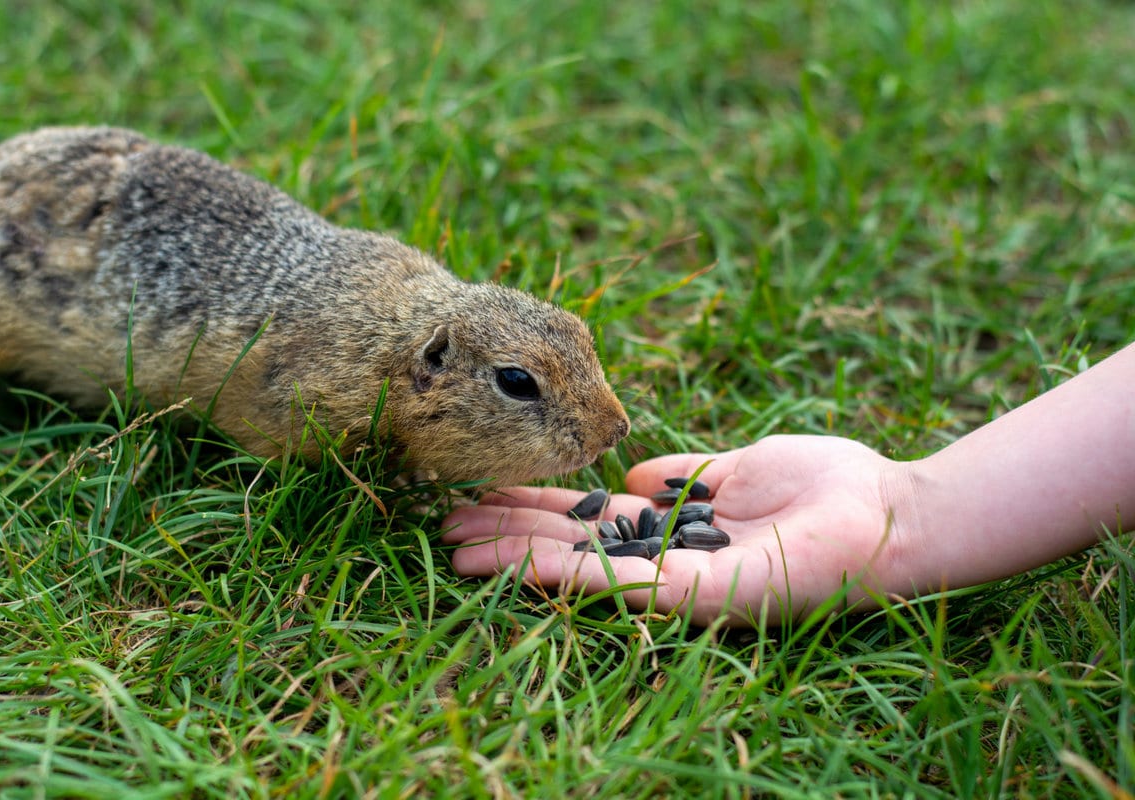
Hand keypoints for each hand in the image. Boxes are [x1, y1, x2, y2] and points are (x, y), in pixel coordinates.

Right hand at [443, 435, 916, 625]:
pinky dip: (564, 572)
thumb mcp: (740, 467)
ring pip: (581, 571)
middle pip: (571, 548)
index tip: (485, 493)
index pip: (588, 522)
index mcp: (676, 530)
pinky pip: (619, 582)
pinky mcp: (698, 596)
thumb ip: (686, 475)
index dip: (535, 508)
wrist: (892, 512)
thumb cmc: (829, 484)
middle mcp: (667, 561)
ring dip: (516, 558)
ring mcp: (679, 583)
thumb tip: (629, 472)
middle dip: (508, 535)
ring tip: (457, 545)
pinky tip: (516, 559)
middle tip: (446, 525)